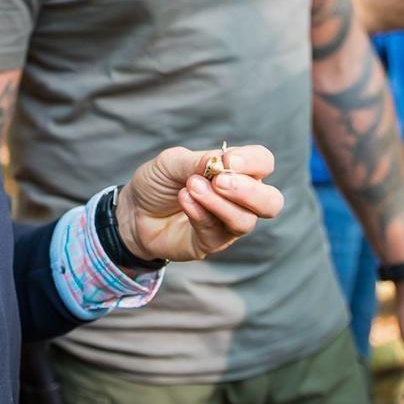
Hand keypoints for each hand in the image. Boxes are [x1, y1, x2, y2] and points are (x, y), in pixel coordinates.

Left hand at [115, 145, 283, 261]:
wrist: (132, 210)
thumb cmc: (158, 182)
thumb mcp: (172, 162)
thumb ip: (198, 161)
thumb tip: (222, 162)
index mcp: (235, 171)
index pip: (263, 163)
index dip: (254, 161)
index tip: (229, 160)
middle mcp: (239, 199)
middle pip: (271, 201)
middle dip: (248, 191)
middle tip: (219, 180)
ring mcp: (226, 224)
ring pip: (245, 221)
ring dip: (219, 203)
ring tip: (192, 187)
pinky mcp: (210, 243)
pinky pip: (216, 232)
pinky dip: (200, 213)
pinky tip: (184, 199)